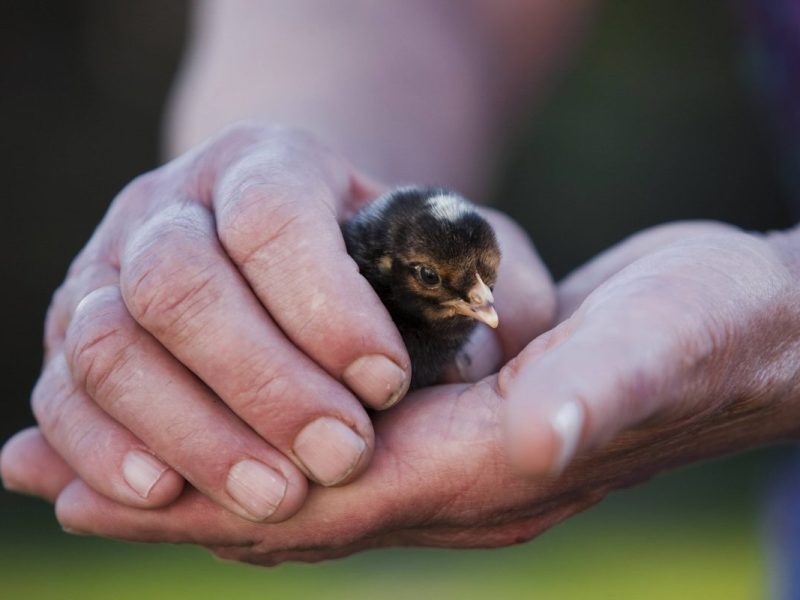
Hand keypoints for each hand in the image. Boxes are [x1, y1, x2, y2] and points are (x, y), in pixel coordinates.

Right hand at [1, 122, 554, 523]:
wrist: (284, 240)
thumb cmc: (374, 256)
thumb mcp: (443, 250)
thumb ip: (482, 288)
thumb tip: (488, 345)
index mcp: (266, 164)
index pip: (275, 219)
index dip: (325, 306)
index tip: (387, 385)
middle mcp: (172, 204)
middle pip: (180, 285)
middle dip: (263, 384)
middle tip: (340, 459)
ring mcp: (109, 265)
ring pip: (110, 344)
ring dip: (190, 431)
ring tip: (270, 497)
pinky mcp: (77, 331)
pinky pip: (65, 392)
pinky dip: (101, 450)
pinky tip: (161, 495)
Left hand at [6, 222, 797, 565]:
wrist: (732, 333)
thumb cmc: (704, 334)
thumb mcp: (655, 347)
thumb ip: (590, 398)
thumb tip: (536, 433)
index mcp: (496, 467)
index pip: (331, 499)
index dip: (213, 497)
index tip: (99, 491)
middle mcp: (460, 481)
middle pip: (288, 508)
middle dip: (167, 499)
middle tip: (49, 484)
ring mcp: (451, 458)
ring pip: (295, 486)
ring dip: (192, 475)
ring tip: (89, 469)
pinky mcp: (449, 423)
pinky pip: (330, 453)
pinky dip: (251, 443)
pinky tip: (205, 425)